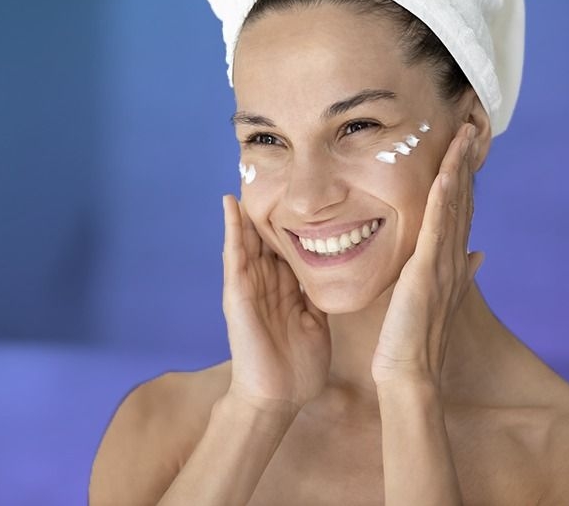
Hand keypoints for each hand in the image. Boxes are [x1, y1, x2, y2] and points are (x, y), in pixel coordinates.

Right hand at [220, 194, 331, 415]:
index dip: (293, 221)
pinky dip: (232, 230)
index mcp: (286, 290)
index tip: (300, 193)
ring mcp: (250, 287)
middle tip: (271, 172)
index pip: (289, 247)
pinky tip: (231, 205)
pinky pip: (234, 256)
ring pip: (249, 240)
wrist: (277, 397)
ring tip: (247, 175)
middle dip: (269, 208)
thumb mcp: (316, 323)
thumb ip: (319, 298)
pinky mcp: (237, 293)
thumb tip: (338, 276)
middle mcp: (266, 284)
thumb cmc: (297, 368)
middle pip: (267, 237)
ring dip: (248, 209)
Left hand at [371, 122, 485, 385]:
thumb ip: (460, 274)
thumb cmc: (415, 338)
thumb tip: (480, 254)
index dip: (467, 176)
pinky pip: (436, 227)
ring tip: (466, 134)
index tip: (470, 145)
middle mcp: (453, 257)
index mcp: (452, 261)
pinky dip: (442, 199)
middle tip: (475, 123)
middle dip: (469, 161)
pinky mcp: (426, 270)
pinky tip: (445, 174)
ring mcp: (442, 262)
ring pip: (454, 206)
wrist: (410, 370)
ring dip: (460, 168)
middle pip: (464, 199)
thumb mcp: (438, 298)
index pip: (461, 209)